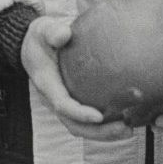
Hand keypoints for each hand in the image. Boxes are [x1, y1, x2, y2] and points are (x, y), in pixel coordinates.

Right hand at [20, 15, 131, 141]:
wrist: (33, 46)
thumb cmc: (41, 38)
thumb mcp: (43, 30)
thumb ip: (52, 32)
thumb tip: (65, 33)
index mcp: (47, 84)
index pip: (62, 104)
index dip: (80, 113)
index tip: (99, 116)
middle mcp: (54, 99)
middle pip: (74, 125)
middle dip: (98, 132)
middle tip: (124, 129)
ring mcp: (64, 103)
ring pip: (82, 127)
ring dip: (105, 133)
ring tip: (129, 131)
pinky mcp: (74, 102)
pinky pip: (88, 120)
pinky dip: (105, 124)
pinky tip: (127, 119)